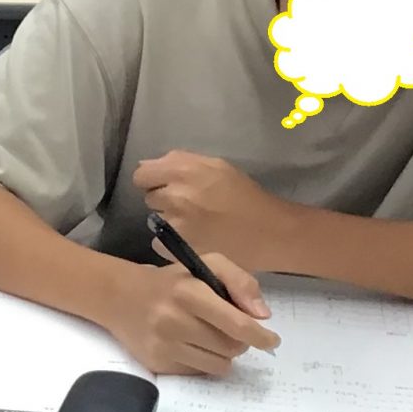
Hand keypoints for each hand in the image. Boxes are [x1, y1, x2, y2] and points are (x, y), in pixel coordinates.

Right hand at [108, 255, 277, 377]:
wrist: (120, 297)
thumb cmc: (172, 281)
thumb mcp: (206, 265)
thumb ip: (240, 282)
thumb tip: (262, 316)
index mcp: (189, 293)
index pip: (237, 324)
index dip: (261, 336)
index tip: (271, 340)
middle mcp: (174, 320)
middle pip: (231, 348)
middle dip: (240, 342)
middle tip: (232, 331)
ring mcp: (163, 345)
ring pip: (219, 365)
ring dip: (224, 354)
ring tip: (211, 337)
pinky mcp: (157, 363)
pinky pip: (199, 372)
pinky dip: (204, 361)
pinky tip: (191, 345)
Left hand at [131, 151, 294, 269]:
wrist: (270, 233)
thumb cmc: (245, 197)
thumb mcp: (217, 167)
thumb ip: (180, 162)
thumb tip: (147, 167)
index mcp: (184, 171)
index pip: (142, 175)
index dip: (154, 180)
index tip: (168, 186)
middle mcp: (175, 196)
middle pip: (149, 197)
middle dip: (165, 200)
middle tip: (190, 206)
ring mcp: (175, 224)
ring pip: (155, 220)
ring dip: (169, 221)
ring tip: (196, 224)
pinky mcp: (177, 249)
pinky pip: (159, 243)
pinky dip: (172, 243)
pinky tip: (194, 240)